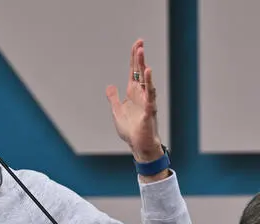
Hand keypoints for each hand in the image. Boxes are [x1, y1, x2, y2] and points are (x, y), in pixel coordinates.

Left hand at [106, 39, 162, 162]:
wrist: (139, 145)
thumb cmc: (130, 130)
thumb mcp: (117, 111)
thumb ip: (114, 98)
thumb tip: (110, 86)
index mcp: (133, 93)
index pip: (133, 72)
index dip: (134, 58)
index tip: (137, 44)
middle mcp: (141, 94)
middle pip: (139, 72)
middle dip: (139, 58)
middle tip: (140, 42)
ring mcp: (146, 102)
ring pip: (146, 81)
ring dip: (143, 67)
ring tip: (142, 54)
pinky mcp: (148, 111)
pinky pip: (150, 96)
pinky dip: (149, 85)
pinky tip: (148, 73)